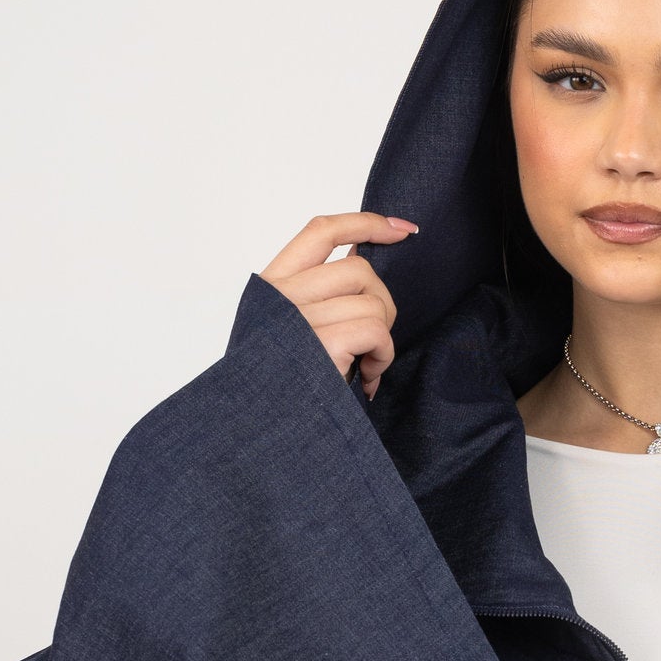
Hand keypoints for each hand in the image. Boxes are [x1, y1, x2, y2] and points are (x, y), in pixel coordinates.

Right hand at [260, 213, 415, 401]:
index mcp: (271, 288)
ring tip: (364, 366)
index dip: (366, 223)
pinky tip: (367, 379)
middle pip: (359, 269)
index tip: (403, 231)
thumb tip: (363, 256)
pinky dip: (382, 356)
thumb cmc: (282, 388)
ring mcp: (299, 320)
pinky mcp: (321, 345)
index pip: (321, 232)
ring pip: (372, 302)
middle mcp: (281, 297)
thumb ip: (316, 294)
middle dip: (381, 304)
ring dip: (382, 338)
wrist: (256, 437)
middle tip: (371, 342)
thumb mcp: (288, 331)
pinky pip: (376, 331)